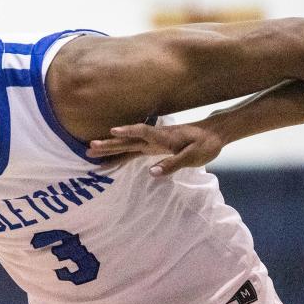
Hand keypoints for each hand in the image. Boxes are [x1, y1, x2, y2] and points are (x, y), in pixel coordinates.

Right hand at [86, 122, 224, 175]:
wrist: (213, 134)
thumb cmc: (205, 144)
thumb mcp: (193, 156)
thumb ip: (173, 163)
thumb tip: (151, 172)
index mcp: (163, 137)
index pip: (143, 132)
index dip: (128, 132)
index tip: (113, 132)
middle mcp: (154, 137)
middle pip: (128, 139)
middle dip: (109, 143)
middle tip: (90, 147)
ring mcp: (152, 142)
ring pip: (127, 144)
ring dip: (110, 147)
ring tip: (91, 150)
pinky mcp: (153, 146)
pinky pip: (133, 150)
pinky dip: (120, 153)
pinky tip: (110, 157)